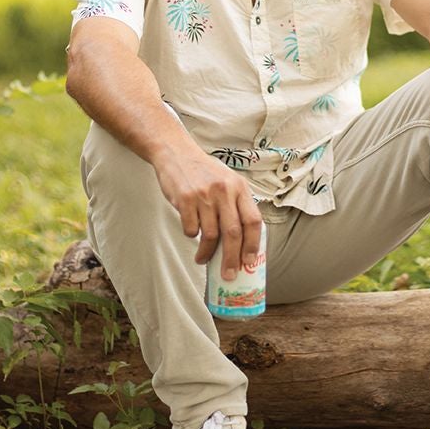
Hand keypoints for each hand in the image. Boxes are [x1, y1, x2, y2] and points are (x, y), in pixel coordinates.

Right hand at [153, 148, 264, 280]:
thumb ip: (236, 205)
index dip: (253, 244)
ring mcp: (204, 195)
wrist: (176, 153)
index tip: (249, 262)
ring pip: (210, 235)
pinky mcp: (185, 199)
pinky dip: (191, 236)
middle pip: (233, 233)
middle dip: (231, 259)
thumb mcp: (227, 182)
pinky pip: (191, 229)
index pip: (253, 220)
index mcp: (239, 188)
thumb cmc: (204, 173)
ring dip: (207, 253)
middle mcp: (225, 191)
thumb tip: (244, 243)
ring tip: (202, 258)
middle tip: (228, 274)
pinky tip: (190, 231)